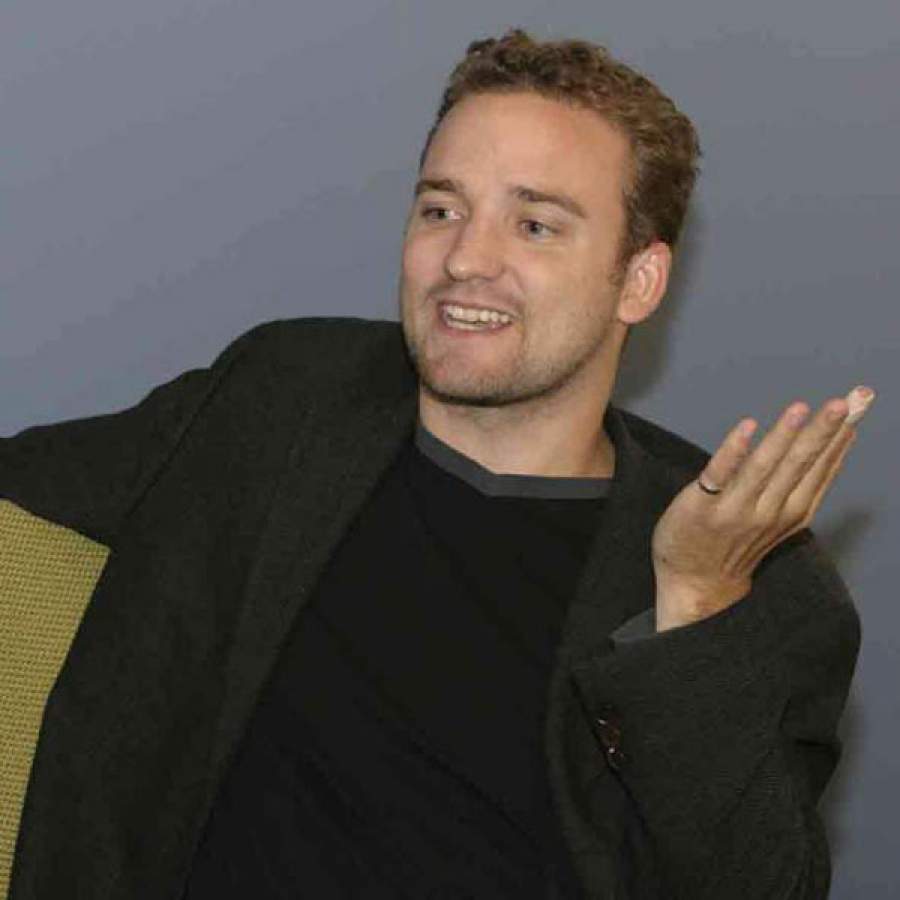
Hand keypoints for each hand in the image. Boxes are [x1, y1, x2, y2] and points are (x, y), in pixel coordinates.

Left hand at [651, 385, 874, 630]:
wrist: (696, 583)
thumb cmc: (736, 543)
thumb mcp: (779, 519)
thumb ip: (803, 484)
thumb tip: (835, 445)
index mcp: (792, 511)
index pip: (820, 468)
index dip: (839, 437)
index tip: (858, 405)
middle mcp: (768, 511)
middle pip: (799, 464)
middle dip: (822, 431)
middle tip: (846, 401)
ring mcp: (734, 510)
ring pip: (764, 467)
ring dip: (785, 436)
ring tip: (803, 408)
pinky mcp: (701, 506)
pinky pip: (719, 474)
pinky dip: (734, 451)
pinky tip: (748, 427)